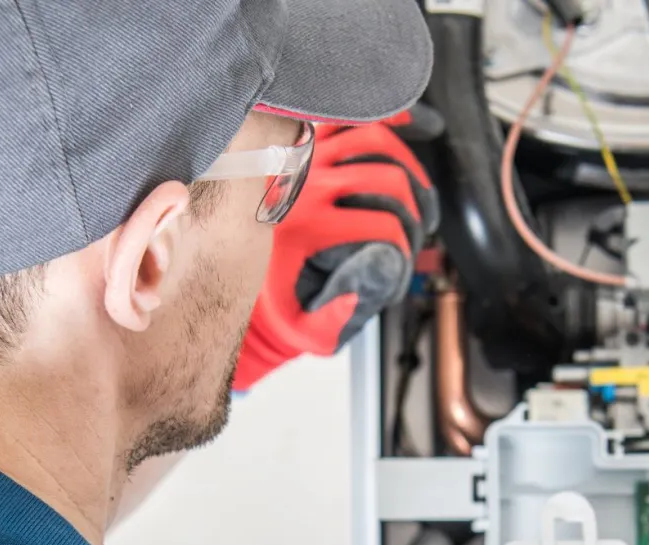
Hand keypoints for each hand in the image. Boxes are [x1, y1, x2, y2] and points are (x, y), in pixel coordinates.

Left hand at [234, 121, 437, 390]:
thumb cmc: (274, 295)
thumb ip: (334, 320)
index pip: (383, 225)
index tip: (404, 258)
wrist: (233, 264)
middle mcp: (306, 184)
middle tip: (415, 229)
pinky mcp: (305, 140)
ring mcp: (306, 156)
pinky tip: (402, 128)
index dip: (406, 246)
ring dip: (406, 164)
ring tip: (413, 193)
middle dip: (413, 209)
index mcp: (308, 227)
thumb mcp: (301, 324)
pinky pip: (348, 116)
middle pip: (387, 178)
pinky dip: (379, 118)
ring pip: (374, 138)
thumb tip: (364, 292)